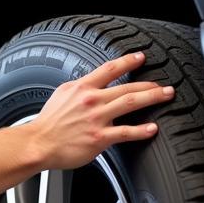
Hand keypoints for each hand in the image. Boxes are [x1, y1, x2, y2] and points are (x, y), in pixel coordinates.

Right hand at [32, 52, 174, 169]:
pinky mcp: (99, 138)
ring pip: (131, 103)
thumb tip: (91, 84)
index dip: (128, 61)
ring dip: (152, 97)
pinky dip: (141, 130)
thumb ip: (80, 89)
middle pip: (127, 86)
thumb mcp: (61, 95)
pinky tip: (152, 128)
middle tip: (164, 85)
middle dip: (150, 84)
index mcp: (82, 87)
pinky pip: (125, 132)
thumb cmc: (48, 124)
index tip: (141, 58)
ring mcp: (97, 118)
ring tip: (165, 95)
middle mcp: (92, 100)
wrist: (38, 144)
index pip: (110, 68)